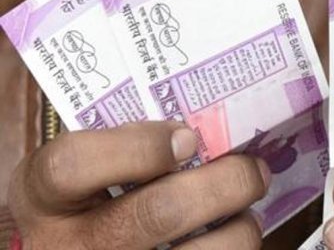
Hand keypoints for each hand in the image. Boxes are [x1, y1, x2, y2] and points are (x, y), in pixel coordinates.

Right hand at [8, 121, 270, 248]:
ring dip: (240, 228)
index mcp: (46, 195)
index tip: (188, 138)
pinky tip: (233, 236)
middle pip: (159, 212)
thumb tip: (200, 129)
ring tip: (248, 210)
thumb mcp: (78, 171)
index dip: (140, 147)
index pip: (75, 165)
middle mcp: (73, 244)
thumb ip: (122, 145)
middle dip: (223, 184)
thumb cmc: (79, 205)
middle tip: (253, 168)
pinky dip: (232, 249)